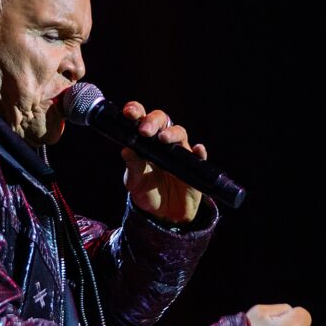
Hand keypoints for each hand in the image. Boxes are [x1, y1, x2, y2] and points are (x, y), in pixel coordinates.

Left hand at [120, 101, 206, 224]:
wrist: (163, 214)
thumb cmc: (147, 192)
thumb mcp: (135, 182)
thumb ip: (132, 166)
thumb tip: (125, 150)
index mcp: (144, 142)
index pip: (141, 120)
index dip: (136, 111)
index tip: (129, 112)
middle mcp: (162, 142)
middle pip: (162, 120)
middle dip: (153, 120)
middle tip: (144, 130)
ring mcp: (179, 152)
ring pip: (180, 133)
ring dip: (173, 133)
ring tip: (164, 139)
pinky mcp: (193, 166)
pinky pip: (199, 156)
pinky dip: (199, 152)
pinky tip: (197, 150)